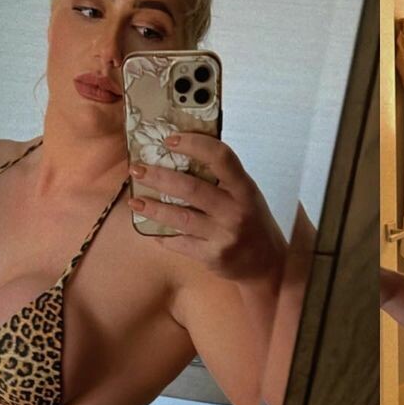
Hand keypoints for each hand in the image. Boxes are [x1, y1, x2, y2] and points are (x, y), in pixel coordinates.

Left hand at [128, 131, 286, 282]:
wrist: (268, 265)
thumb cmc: (253, 223)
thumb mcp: (247, 195)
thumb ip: (223, 178)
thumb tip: (183, 152)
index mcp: (245, 190)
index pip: (221, 158)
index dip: (194, 144)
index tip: (169, 139)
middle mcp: (235, 211)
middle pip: (191, 188)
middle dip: (159, 176)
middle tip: (137, 168)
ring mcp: (224, 236)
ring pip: (180, 218)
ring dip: (153, 207)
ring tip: (135, 200)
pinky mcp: (213, 257)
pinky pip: (180, 243)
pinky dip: (163, 236)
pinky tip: (152, 230)